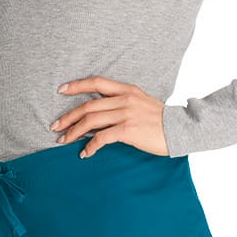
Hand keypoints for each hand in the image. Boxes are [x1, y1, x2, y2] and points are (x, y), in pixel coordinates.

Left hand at [49, 76, 168, 157]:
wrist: (181, 129)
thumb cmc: (161, 120)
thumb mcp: (141, 103)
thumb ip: (122, 103)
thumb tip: (101, 115)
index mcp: (127, 90)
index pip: (96, 82)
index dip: (76, 85)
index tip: (61, 90)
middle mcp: (124, 99)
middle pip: (87, 106)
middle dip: (68, 117)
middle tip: (55, 126)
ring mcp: (125, 114)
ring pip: (90, 121)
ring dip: (73, 132)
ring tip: (63, 140)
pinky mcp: (127, 130)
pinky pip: (102, 138)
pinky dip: (90, 146)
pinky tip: (85, 153)